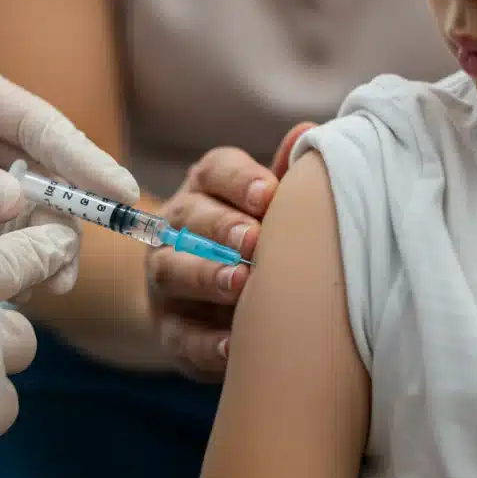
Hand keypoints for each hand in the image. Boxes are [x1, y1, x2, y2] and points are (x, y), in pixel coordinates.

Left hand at [0, 48, 138, 283]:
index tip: (120, 194)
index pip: (33, 122)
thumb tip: (21, 205)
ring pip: (22, 206)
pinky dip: (9, 255)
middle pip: (39, 168)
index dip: (81, 158)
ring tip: (51, 283)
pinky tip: (22, 282)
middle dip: (65, 212)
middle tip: (75, 260)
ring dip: (40, 242)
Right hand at [147, 122, 316, 380]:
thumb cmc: (253, 239)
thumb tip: (309, 132)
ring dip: (206, 277)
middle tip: (254, 241)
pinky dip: (205, 342)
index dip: (238, 180)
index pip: (214, 171)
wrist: (206, 302)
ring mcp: (167, 279)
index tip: (268, 194)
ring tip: (240, 285)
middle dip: (221, 228)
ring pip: (174, 271)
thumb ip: (286, 175)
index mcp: (206, 189)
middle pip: (190, 218)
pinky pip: (180, 335)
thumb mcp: (267, 206)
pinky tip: (233, 345)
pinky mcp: (170, 329)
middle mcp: (177, 228)